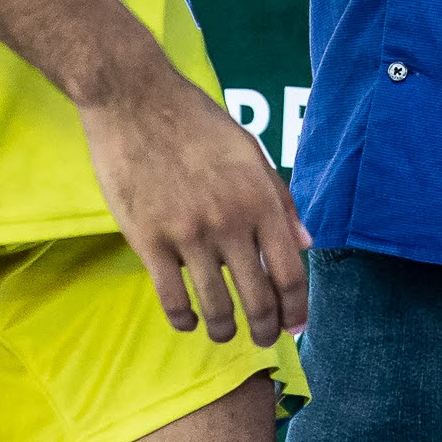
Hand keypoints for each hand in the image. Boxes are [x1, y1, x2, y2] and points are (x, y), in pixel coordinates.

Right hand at [78, 66, 310, 343]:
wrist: (136, 101)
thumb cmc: (198, 123)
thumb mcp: (251, 152)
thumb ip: (280, 200)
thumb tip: (304, 244)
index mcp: (260, 198)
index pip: (290, 271)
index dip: (297, 307)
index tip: (297, 327)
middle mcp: (230, 221)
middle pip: (258, 296)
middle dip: (265, 328)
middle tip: (263, 340)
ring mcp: (189, 234)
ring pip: (216, 304)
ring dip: (224, 328)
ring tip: (224, 333)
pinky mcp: (149, 241)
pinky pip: (172, 297)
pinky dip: (183, 319)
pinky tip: (188, 321)